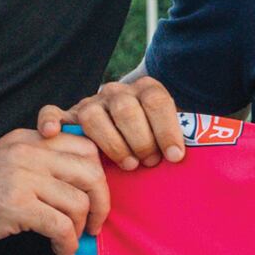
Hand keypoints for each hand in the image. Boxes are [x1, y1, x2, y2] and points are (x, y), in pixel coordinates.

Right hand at [0, 125, 109, 254]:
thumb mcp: (3, 164)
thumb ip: (37, 164)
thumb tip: (81, 183)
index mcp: (26, 140)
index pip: (84, 146)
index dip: (100, 175)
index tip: (96, 198)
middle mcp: (26, 152)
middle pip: (91, 172)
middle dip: (102, 203)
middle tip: (95, 225)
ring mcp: (20, 177)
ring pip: (79, 201)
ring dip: (82, 228)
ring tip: (71, 242)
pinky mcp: (13, 206)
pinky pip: (61, 226)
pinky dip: (67, 244)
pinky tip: (61, 254)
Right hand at [56, 72, 186, 170]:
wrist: (127, 132)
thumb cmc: (153, 143)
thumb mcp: (171, 134)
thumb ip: (182, 136)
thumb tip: (204, 149)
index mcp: (145, 90)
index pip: (156, 100)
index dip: (167, 129)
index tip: (174, 156)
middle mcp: (116, 92)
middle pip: (126, 109)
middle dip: (141, 140)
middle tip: (149, 163)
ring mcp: (90, 103)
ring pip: (94, 115)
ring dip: (112, 143)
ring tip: (127, 165)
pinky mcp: (67, 118)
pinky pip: (53, 112)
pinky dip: (51, 121)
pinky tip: (54, 134)